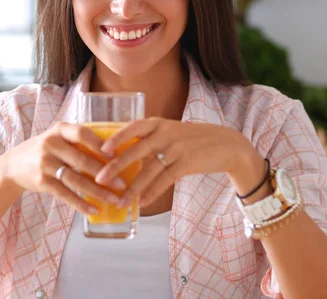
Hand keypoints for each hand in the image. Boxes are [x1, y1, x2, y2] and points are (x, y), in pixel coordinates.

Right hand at [0, 122, 123, 214]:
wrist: (12, 166)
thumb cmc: (45, 150)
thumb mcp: (58, 138)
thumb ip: (79, 142)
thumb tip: (115, 153)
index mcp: (59, 130)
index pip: (82, 133)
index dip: (100, 145)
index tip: (117, 156)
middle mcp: (51, 144)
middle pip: (82, 160)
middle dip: (104, 173)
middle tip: (122, 184)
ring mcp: (45, 163)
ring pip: (76, 180)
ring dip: (97, 192)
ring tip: (114, 200)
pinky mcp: (42, 182)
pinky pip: (65, 194)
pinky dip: (80, 204)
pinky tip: (93, 210)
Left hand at [96, 118, 263, 207]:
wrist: (227, 145)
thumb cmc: (192, 140)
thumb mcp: (169, 132)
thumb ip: (148, 139)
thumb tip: (119, 155)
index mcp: (158, 123)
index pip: (133, 127)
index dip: (116, 138)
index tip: (101, 150)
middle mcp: (165, 133)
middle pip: (135, 150)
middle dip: (115, 166)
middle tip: (99, 179)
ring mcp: (177, 148)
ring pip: (149, 170)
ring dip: (133, 188)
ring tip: (120, 201)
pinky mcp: (187, 163)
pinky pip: (165, 180)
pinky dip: (152, 192)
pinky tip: (142, 202)